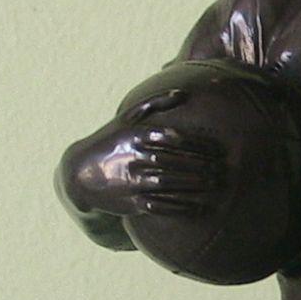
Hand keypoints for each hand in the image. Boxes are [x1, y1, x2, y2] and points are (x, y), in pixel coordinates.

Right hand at [68, 87, 225, 217]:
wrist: (79, 172)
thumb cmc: (110, 140)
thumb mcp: (127, 118)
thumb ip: (156, 103)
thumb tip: (183, 93)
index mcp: (136, 135)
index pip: (173, 139)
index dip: (198, 145)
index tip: (217, 150)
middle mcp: (134, 158)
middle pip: (173, 161)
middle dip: (200, 166)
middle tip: (222, 169)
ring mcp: (131, 181)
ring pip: (168, 184)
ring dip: (194, 187)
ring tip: (215, 186)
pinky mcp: (130, 202)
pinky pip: (159, 205)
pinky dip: (180, 206)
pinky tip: (198, 205)